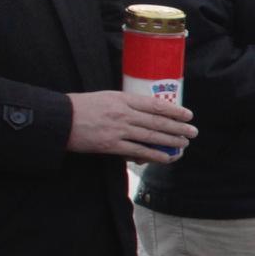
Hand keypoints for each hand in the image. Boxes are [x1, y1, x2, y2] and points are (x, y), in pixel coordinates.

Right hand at [67, 89, 195, 162]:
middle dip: (178, 127)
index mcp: (122, 98)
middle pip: (157, 121)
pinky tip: (167, 158)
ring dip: (171, 141)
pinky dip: (155, 155)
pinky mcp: (111, 146)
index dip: (174, 110)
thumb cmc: (82, 107)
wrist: (60, 119)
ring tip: (185, 144)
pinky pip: (138, 151)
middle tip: (193, 132)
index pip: (155, 104)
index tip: (188, 114)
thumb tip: (146, 113)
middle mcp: (123, 113)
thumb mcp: (106, 97)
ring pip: (151, 136)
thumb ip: (126, 104)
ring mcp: (118, 130)